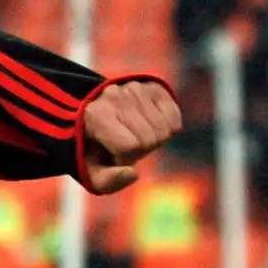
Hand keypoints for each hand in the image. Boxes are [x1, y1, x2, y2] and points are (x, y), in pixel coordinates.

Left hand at [82, 80, 181, 194]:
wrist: (98, 118)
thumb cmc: (96, 150)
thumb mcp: (93, 172)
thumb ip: (108, 180)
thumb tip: (133, 173)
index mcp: (95, 114)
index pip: (130, 145)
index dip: (124, 157)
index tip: (113, 153)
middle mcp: (113, 95)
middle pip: (149, 138)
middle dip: (140, 149)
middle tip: (125, 144)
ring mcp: (134, 87)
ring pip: (163, 129)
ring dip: (152, 139)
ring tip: (134, 134)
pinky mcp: (153, 86)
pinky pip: (174, 119)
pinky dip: (166, 129)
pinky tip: (148, 125)